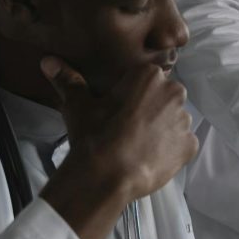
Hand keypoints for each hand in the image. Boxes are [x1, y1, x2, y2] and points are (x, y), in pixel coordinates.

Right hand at [40, 57, 197, 238]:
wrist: (106, 177)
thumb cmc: (93, 136)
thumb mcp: (79, 106)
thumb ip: (68, 80)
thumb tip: (48, 61)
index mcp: (150, 76)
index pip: (146, 81)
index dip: (132, 97)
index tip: (120, 112)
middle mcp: (174, 92)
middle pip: (164, 99)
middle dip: (150, 111)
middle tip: (128, 129)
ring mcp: (185, 120)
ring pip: (174, 121)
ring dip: (161, 130)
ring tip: (138, 146)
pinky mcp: (190, 146)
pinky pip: (182, 144)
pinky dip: (170, 151)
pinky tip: (149, 158)